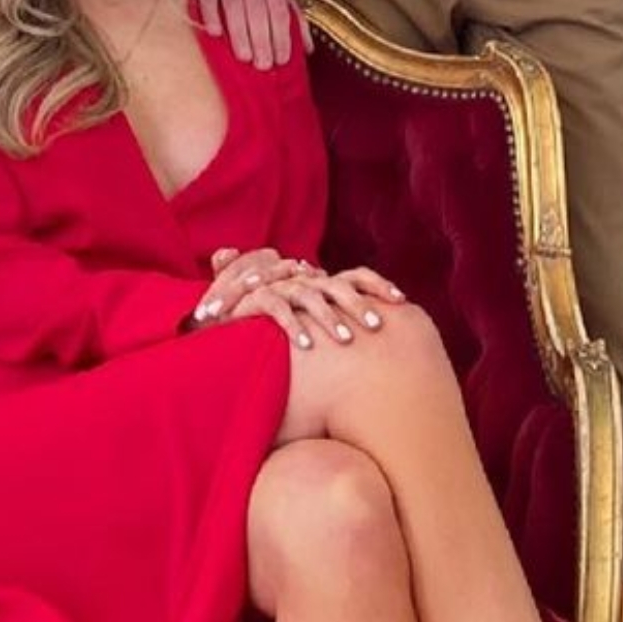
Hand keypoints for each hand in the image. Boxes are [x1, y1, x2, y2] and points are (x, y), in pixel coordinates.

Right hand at [192, 0, 312, 68]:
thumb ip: (290, 14)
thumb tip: (307, 48)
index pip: (279, 8)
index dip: (281, 36)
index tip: (281, 60)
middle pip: (258, 8)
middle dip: (262, 39)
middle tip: (263, 64)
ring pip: (233, 3)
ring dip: (239, 33)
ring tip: (244, 57)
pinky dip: (211, 14)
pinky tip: (216, 33)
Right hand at [194, 251, 406, 346]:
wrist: (220, 332)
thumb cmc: (271, 336)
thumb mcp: (306, 330)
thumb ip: (330, 326)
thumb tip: (367, 334)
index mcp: (316, 284)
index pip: (353, 276)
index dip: (377, 284)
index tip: (402, 300)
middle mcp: (298, 280)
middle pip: (335, 285)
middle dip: (359, 304)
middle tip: (377, 326)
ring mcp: (275, 287)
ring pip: (308, 296)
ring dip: (328, 317)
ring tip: (346, 339)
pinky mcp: (251, 300)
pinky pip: (276, 309)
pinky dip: (291, 325)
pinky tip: (305, 345)